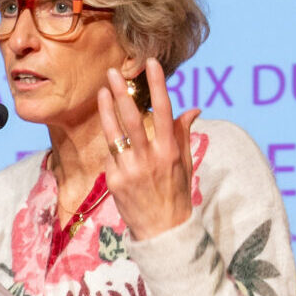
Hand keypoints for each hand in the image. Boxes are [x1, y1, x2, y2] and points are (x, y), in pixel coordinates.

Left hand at [96, 57, 199, 241]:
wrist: (163, 231)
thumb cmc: (176, 194)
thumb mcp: (185, 163)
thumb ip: (183, 133)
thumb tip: (193, 108)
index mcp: (170, 150)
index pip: (163, 110)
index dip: (156, 85)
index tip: (150, 64)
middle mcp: (150, 157)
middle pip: (132, 118)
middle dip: (122, 92)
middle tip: (113, 72)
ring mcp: (130, 169)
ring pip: (114, 132)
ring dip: (107, 109)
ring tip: (102, 91)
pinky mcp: (115, 180)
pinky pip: (111, 154)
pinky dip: (111, 143)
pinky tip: (110, 134)